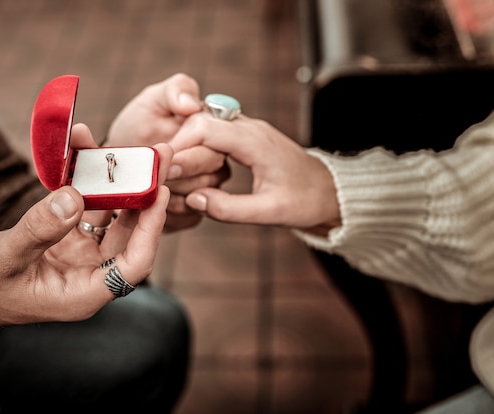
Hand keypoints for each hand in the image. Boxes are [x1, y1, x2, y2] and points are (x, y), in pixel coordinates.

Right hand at [0, 125, 172, 346]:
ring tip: (128, 149)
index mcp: (85, 293)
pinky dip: (87, 185)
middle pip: (131, 233)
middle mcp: (91, 274)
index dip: (152, 228)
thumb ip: (39, 230)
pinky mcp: (68, 241)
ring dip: (118, 184)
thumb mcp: (4, 258)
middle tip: (159, 154)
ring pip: (111, 217)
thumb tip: (73, 197)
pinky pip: (86, 209)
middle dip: (145, 194)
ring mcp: (82, 256)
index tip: (160, 191)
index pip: (135, 263)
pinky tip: (86, 155)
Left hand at [106, 73, 230, 231]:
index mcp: (213, 133)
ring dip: (173, 192)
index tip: (165, 150)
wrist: (123, 160)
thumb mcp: (152, 101)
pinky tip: (152, 203)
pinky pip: (191, 216)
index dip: (190, 150)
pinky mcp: (198, 211)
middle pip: (212, 173)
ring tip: (149, 185)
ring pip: (202, 196)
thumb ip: (174, 91)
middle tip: (154, 171)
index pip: (215, 144)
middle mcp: (217, 161)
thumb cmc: (140, 126)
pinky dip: (169, 210)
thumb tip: (190, 103)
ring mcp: (210, 188)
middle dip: (180, 173)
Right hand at [169, 112, 340, 230]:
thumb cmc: (306, 201)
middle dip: (178, 144)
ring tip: (174, 171)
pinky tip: (192, 168)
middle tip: (163, 171)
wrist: (330, 191)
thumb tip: (194, 200)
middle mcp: (251, 128)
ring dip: (187, 144)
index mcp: (255, 142)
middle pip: (201, 120)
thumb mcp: (270, 212)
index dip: (179, 146)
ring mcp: (250, 130)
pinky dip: (200, 147)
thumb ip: (230, 208)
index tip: (163, 169)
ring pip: (207, 124)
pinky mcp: (249, 138)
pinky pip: (217, 132)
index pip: (205, 128)